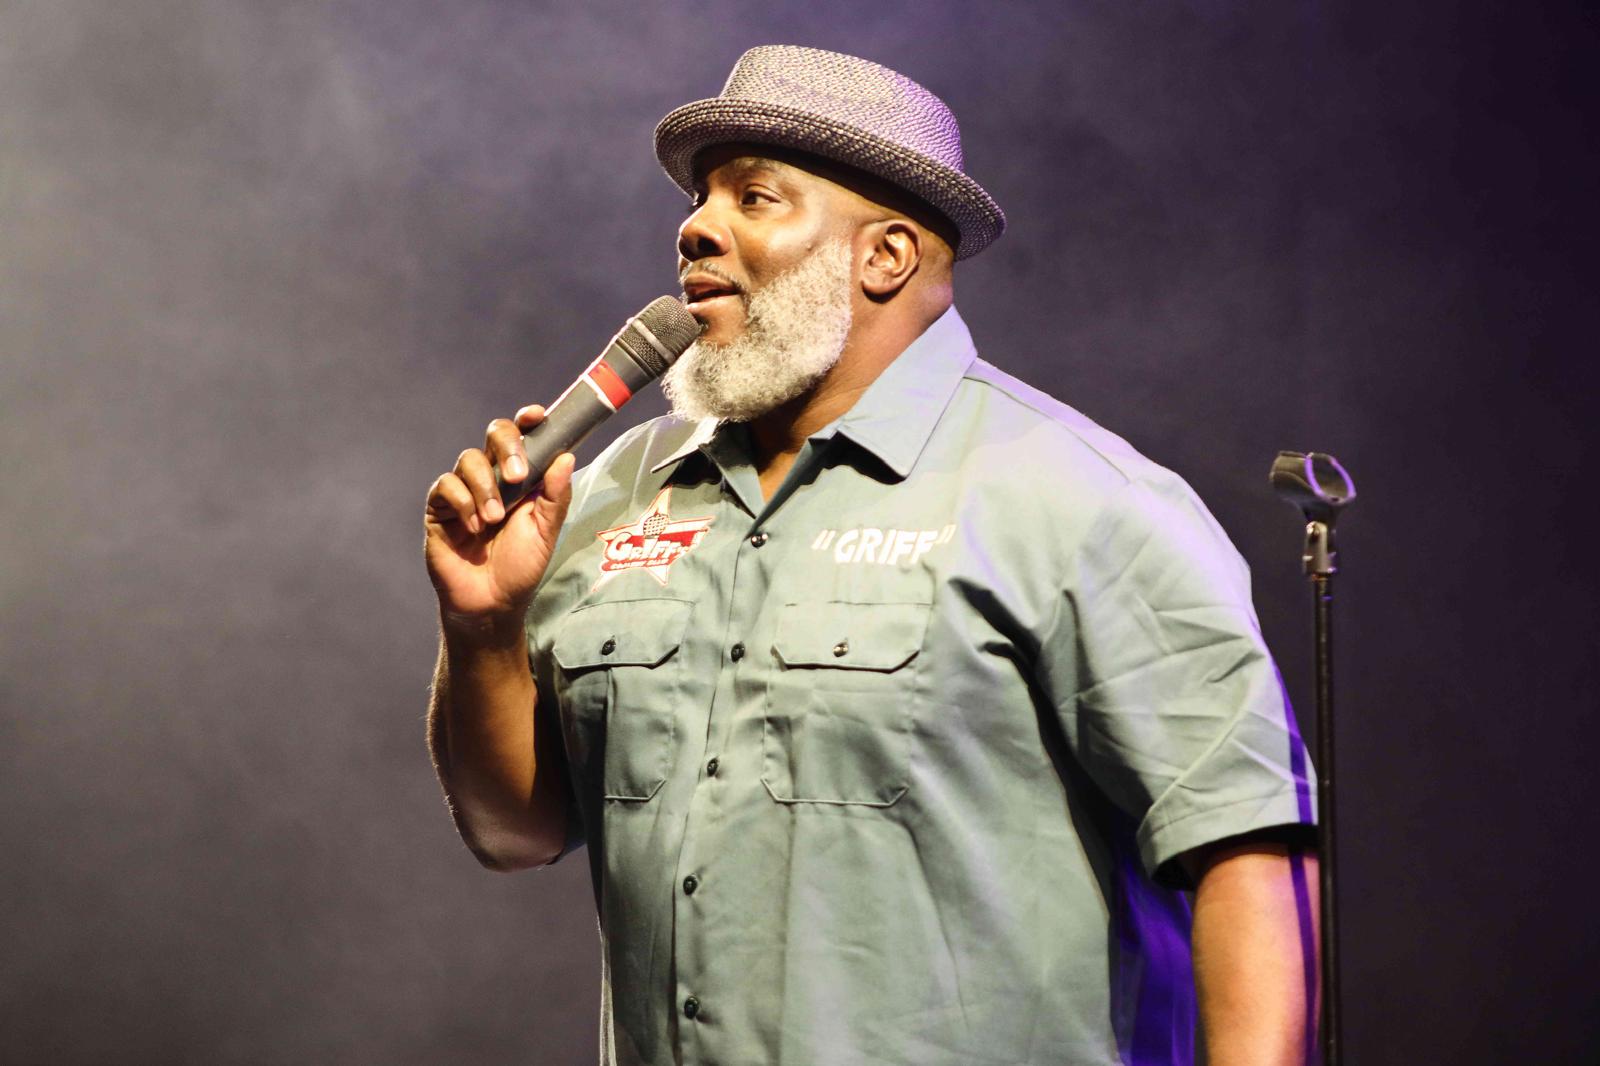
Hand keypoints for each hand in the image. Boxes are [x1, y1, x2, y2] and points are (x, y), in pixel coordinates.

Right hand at [424, 405, 574, 628]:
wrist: (491, 604)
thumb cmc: (521, 568)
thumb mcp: (546, 532)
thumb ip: (555, 496)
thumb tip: (566, 458)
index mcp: (522, 478)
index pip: (523, 438)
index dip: (528, 422)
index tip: (536, 416)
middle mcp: (493, 477)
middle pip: (494, 435)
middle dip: (507, 447)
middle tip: (517, 476)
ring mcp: (465, 490)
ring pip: (469, 459)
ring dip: (485, 487)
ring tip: (493, 520)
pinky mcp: (440, 508)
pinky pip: (446, 485)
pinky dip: (463, 502)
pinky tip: (474, 526)